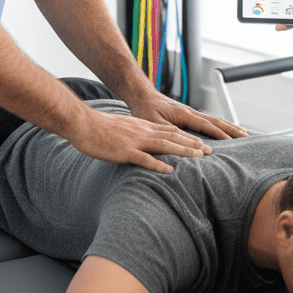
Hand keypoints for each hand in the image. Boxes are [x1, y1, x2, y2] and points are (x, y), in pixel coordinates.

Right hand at [67, 106, 215, 173]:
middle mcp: (143, 132)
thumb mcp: (122, 129)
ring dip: (184, 150)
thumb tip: (143, 144)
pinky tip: (170, 169)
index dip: (186, 137)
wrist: (83, 124)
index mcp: (142, 127)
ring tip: (199, 156)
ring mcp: (135, 141)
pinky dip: (159, 163)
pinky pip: (144, 158)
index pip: (169, 131)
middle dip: (192, 144)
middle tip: (209, 151)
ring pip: (165, 145)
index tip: (201, 143)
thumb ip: (134, 135)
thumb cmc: (99, 129)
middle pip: (173, 137)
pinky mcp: (125, 151)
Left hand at [127, 92, 247, 140]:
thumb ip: (173, 134)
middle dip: (232, 129)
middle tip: (247, 136)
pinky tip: (223, 129)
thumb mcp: (156, 124)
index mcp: (184, 114)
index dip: (220, 134)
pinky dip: (219, 124)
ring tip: (242, 132)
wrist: (142, 96)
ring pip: (214, 119)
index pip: (207, 125)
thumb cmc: (146, 110)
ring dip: (228, 126)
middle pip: (216, 121)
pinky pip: (208, 119)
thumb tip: (193, 144)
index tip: (233, 142)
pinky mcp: (188, 114)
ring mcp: (190, 112)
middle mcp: (190, 112)